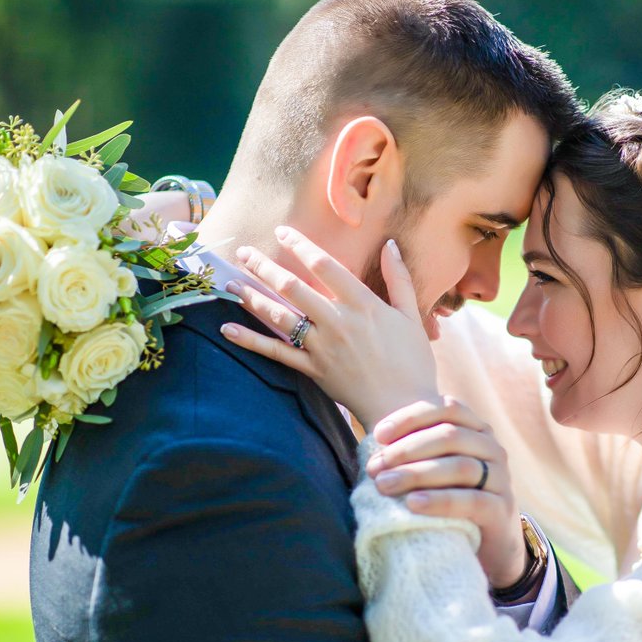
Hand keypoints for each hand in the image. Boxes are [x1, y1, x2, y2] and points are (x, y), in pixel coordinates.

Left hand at [220, 226, 439, 428]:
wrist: (404, 409)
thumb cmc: (413, 363)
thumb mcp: (411, 317)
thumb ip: (399, 279)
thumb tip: (390, 245)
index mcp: (363, 304)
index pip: (324, 265)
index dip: (300, 245)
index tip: (282, 232)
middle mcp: (338, 322)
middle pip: (293, 287)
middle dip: (264, 266)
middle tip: (243, 251)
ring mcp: (323, 347)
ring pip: (280, 316)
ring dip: (251, 297)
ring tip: (230, 282)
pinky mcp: (314, 370)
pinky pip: (277, 353)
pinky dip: (251, 341)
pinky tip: (228, 329)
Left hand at [369, 398, 527, 588]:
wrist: (489, 542)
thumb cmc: (452, 498)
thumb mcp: (436, 469)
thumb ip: (415, 452)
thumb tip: (375, 449)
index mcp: (476, 430)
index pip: (447, 409)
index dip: (411, 418)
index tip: (379, 434)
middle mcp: (492, 448)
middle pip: (450, 436)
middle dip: (407, 450)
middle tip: (376, 467)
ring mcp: (501, 478)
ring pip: (460, 466)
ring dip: (417, 474)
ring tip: (385, 485)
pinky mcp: (501, 509)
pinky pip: (472, 500)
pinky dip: (440, 500)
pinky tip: (413, 504)